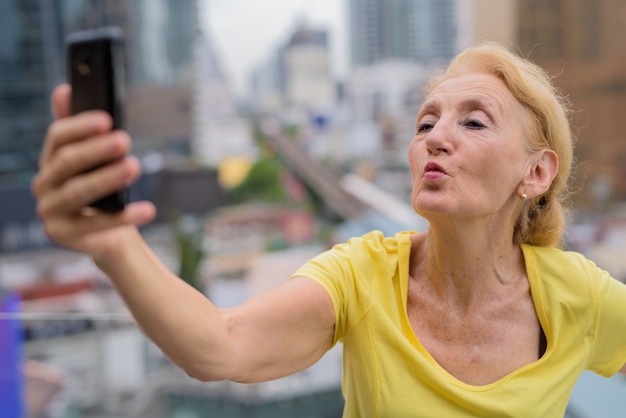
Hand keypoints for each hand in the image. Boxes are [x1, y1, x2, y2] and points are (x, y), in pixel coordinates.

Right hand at [32, 84, 155, 259]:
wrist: (108, 235)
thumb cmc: (104, 192)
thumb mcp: (96, 160)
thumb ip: (80, 129)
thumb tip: (64, 89)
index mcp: (50, 160)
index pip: (57, 136)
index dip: (80, 126)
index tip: (107, 119)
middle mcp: (44, 184)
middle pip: (67, 163)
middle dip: (97, 150)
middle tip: (125, 140)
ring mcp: (51, 212)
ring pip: (79, 192)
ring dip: (108, 178)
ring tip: (135, 167)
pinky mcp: (63, 236)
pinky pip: (97, 225)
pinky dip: (125, 217)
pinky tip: (148, 210)